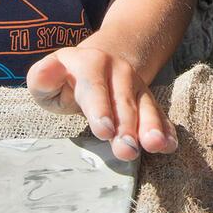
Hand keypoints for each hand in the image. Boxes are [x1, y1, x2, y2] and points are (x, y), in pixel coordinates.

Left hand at [27, 46, 178, 162]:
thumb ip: (43, 77)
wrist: (99, 63)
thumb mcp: (47, 77)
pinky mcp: (147, 101)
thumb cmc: (66, 80)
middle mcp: (118, 71)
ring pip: (145, 106)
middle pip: (123, 99)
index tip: (104, 131)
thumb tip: (46, 72)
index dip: (100, 107)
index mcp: (89, 63)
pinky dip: (166, 130)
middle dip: (126, 125)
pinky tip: (170, 144)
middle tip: (127, 149)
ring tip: (155, 145)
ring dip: (151, 126)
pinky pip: (160, 114)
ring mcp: (136, 85)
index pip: (94, 84)